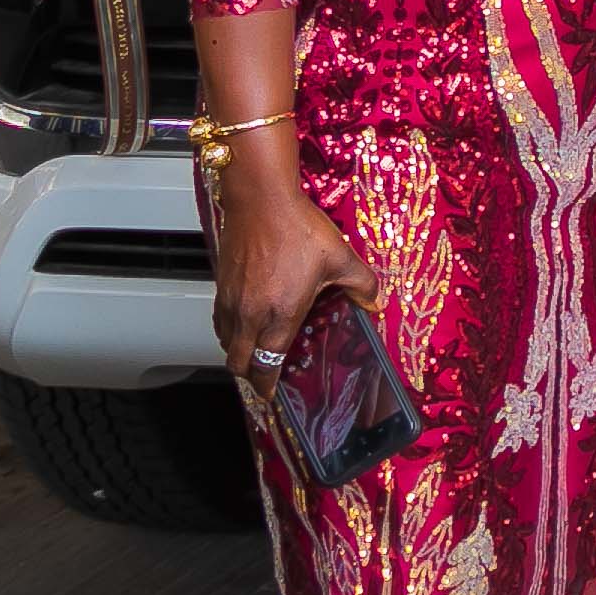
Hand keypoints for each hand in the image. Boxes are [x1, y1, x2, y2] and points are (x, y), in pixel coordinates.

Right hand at [204, 157, 377, 400]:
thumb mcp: (341, 258)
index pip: (266, 366)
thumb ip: (362, 285)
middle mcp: (249, 315)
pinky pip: (220, 321)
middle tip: (266, 375)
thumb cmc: (299, 228)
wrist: (262, 201)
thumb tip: (375, 302)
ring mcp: (231, 301)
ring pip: (226, 343)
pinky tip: (246, 323)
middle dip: (251, 375)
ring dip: (240, 353)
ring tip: (258, 351)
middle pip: (238, 363)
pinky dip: (230, 331)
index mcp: (279, 315)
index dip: (268, 386)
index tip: (274, 394)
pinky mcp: (221, 285)